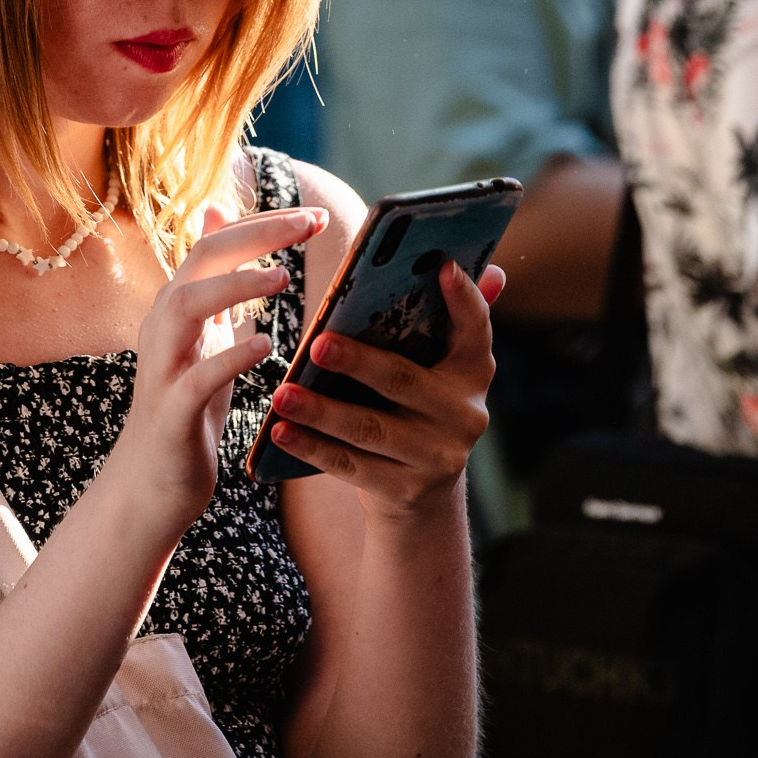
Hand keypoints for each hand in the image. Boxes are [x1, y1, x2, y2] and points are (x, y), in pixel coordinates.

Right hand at [107, 206, 326, 535]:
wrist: (149, 485)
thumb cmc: (186, 407)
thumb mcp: (203, 336)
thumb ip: (213, 281)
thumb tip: (215, 214)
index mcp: (178, 306)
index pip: (215, 243)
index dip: (263, 223)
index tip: (313, 217)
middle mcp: (164, 326)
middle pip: (201, 258)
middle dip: (256, 235)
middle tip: (307, 224)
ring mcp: (164, 367)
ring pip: (187, 305)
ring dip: (235, 285)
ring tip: (283, 278)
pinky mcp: (172, 411)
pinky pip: (198, 377)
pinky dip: (230, 356)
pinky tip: (264, 346)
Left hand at [267, 260, 503, 521]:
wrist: (422, 494)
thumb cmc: (415, 407)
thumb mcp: (434, 367)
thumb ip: (442, 319)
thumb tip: (458, 263)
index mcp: (473, 372)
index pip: (477, 329)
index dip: (465, 300)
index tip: (443, 267)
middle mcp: (466, 415)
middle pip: (405, 382)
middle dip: (359, 363)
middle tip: (317, 344)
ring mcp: (438, 457)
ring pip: (370, 429)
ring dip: (322, 411)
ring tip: (281, 394)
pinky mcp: (405, 490)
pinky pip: (350, 466)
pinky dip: (312, 448)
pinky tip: (281, 431)